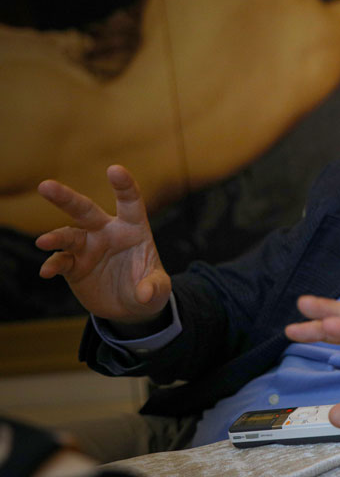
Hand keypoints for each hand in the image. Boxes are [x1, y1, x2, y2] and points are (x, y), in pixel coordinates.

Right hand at [35, 165, 169, 326]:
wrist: (130, 306)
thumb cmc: (149, 287)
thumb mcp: (159, 289)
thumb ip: (154, 288)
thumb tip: (144, 294)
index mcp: (132, 228)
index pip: (130, 202)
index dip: (124, 186)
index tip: (114, 170)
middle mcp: (106, 232)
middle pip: (85, 210)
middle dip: (66, 198)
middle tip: (45, 186)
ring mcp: (87, 247)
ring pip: (68, 234)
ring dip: (55, 237)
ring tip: (43, 242)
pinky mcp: (73, 266)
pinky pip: (61, 261)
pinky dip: (53, 265)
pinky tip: (47, 272)